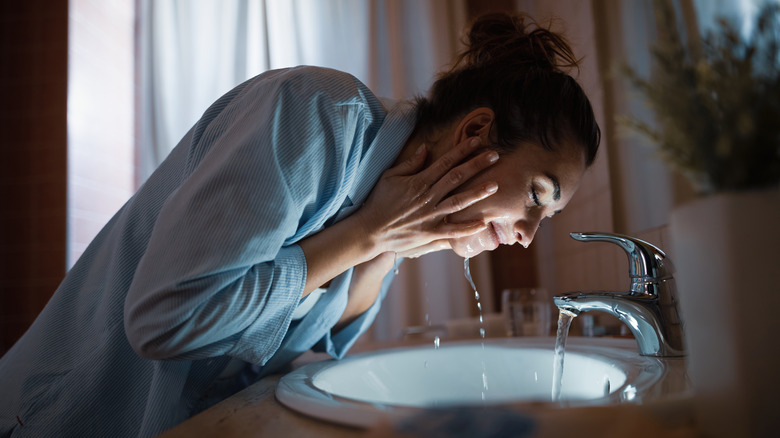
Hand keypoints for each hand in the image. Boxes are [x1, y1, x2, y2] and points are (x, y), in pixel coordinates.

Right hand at [354, 136, 498, 257]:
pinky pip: (452, 230)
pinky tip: (482, 223)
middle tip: (494, 156)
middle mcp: (427, 197)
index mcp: (419, 182)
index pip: (445, 162)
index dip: (462, 151)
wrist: (370, 229)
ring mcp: (430, 216)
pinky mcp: (429, 233)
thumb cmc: (379, 201)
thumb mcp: (390, 176)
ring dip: (477, 193)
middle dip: (476, 165)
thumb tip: (426, 148)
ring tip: (494, 186)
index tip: (476, 141)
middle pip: (456, 178)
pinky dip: (467, 228)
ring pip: (458, 202)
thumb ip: (410, 163)